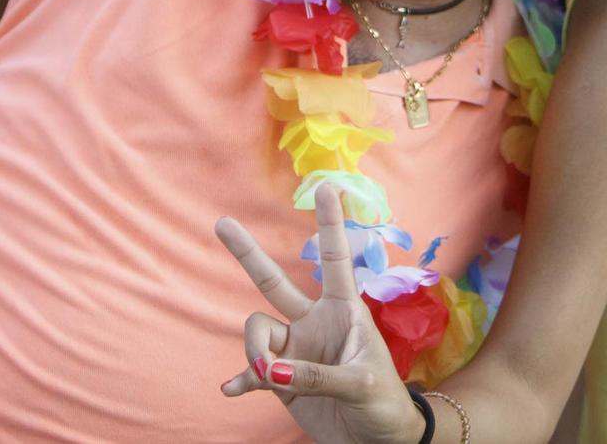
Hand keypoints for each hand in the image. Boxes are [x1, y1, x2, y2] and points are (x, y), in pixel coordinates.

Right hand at [216, 187, 426, 443]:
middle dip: (247, 253)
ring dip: (257, 353)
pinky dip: (242, 380)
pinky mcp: (283, 381)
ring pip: (257, 332)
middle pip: (273, 282)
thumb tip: (273, 370)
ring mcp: (296, 350)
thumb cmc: (385, 405)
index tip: (326, 187)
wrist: (378, 443)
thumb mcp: (362, 385)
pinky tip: (232, 390)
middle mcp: (315, 323)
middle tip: (221, 223)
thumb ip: (318, 375)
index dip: (330, 224)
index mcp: (344, 311)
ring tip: (271, 378)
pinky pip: (252, 373)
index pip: (335, 260)